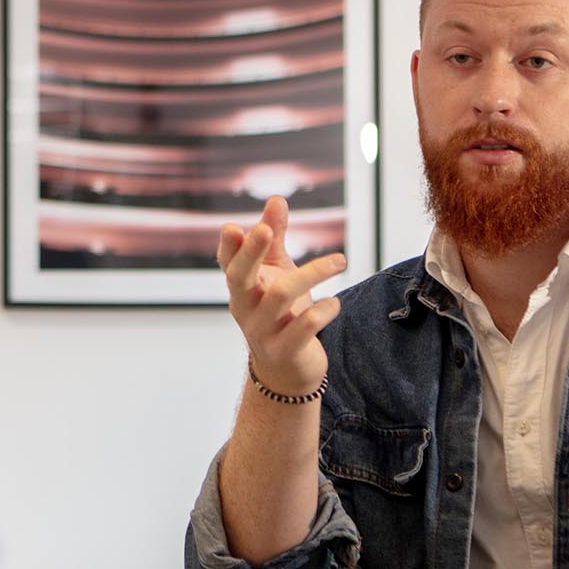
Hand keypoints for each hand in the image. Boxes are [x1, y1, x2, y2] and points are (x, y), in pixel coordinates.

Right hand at [217, 196, 347, 397]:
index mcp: (241, 287)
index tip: (232, 227)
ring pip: (280, 296)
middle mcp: (245, 307)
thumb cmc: (280, 312)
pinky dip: (323, 310)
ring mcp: (262, 331)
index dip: (228, 246)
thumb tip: (275, 199)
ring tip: (340, 260)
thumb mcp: (276, 273)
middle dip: (250, 253)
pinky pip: (304, 326)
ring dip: (312, 273)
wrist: (286, 370)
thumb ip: (274, 238)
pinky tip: (335, 302)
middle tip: (263, 230)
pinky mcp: (285, 350)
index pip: (228, 262)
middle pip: (240, 277)